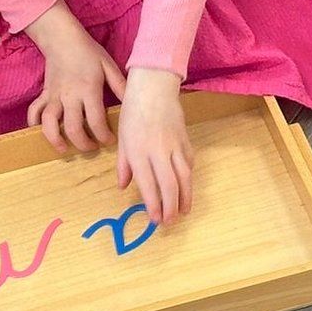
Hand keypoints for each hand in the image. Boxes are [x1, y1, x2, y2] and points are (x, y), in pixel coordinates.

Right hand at [24, 0, 125, 153]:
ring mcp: (54, 95)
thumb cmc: (88, 51)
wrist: (62, 38)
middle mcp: (70, 95)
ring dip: (55, 139)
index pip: (96, 120)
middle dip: (82, 143)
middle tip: (91, 148)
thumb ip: (120, 85)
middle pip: (72, 127)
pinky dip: (34, 124)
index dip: (103, 135)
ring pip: (49, 123)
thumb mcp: (108, 65)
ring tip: (64, 149)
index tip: (110, 140)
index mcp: (88, 89)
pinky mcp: (44, 94)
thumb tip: (133, 102)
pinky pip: (34, 111)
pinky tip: (41, 132)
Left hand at [117, 67, 193, 225]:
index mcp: (139, 152)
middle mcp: (158, 151)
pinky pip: (189, 162)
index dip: (153, 205)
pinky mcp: (186, 140)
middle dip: (171, 207)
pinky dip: (189, 177)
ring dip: (185, 196)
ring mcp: (175, 146)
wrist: (154, 88)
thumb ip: (124, 164)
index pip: (148, 185)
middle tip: (171, 222)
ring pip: (184, 176)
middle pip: (169, 184)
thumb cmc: (133, 112)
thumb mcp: (122, 139)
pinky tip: (187, 187)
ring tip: (185, 211)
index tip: (155, 220)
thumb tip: (124, 186)